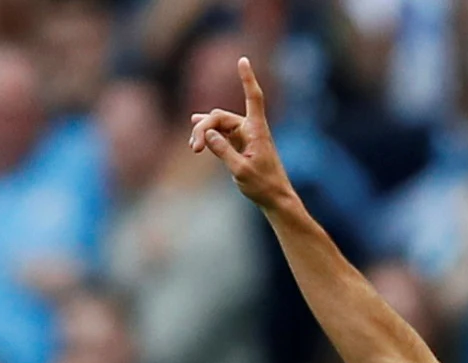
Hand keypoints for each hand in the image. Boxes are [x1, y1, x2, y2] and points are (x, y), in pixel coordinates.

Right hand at [189, 58, 298, 212]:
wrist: (275, 199)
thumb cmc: (263, 185)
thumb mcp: (240, 170)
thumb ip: (223, 151)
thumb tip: (208, 134)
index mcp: (257, 130)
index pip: (253, 97)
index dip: (247, 78)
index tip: (243, 59)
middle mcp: (250, 129)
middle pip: (220, 117)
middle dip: (204, 128)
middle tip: (194, 149)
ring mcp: (244, 136)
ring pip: (218, 126)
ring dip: (203, 134)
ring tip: (193, 148)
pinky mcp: (239, 145)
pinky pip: (220, 134)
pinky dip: (207, 136)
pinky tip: (195, 134)